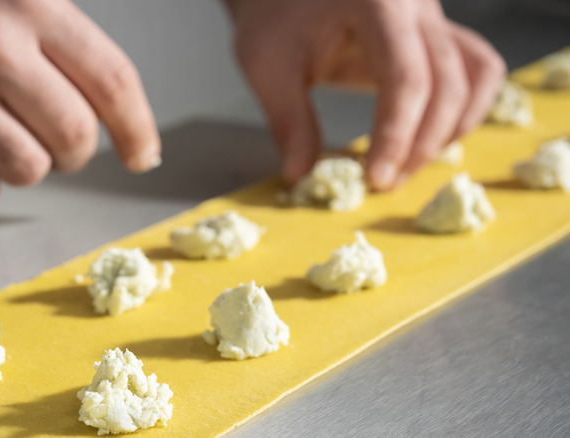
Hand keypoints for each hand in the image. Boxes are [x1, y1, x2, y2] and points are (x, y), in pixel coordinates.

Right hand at [0, 0, 159, 210]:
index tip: (145, 156)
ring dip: (24, 165)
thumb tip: (111, 103)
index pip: (113, 81)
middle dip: (74, 152)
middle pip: (75, 138)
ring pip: (28, 171)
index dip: (138, 129)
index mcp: (29, 4)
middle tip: (56, 141)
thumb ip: (57, 36)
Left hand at [226, 0, 505, 189]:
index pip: (405, 78)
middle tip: (385, 184)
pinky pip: (477, 68)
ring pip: (476, 76)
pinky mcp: (437, 31)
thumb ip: (288, 120)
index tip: (375, 178)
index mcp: (378, 3)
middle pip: (448, 83)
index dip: (396, 135)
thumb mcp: (266, 63)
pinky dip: (466, 107)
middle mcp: (418, 4)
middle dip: (421, 144)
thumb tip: (300, 176)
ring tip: (407, 166)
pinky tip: (432, 137)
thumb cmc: (273, 13)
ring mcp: (434, 15)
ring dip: (450, 130)